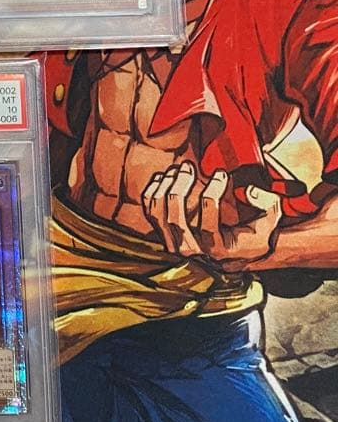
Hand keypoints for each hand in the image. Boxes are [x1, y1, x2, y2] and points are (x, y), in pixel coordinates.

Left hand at [142, 161, 282, 269]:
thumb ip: (267, 203)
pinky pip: (151, 213)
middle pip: (175, 219)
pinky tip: (164, 177)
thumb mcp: (270, 220)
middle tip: (188, 167)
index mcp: (218, 250)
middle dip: (179, 188)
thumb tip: (247, 190)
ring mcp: (175, 244)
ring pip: (159, 215)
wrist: (237, 254)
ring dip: (164, 188)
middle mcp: (192, 251)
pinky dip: (153, 192)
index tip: (221, 173)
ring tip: (177, 169)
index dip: (213, 194)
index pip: (207, 223)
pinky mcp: (165, 236)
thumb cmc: (254, 232)